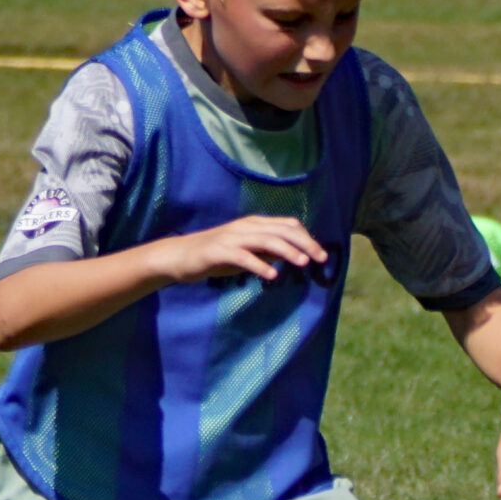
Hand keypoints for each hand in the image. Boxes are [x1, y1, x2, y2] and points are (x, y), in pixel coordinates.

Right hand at [162, 215, 327, 282]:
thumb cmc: (216, 256)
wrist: (179, 256)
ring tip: (303, 263)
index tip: (320, 253)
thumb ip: (267, 251)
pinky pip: (243, 257)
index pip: (287, 225)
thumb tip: (290, 254)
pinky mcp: (219, 251)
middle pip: (281, 231)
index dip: (306, 237)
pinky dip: (259, 265)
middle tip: (321, 258)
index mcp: (253, 225)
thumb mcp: (246, 252)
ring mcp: (231, 238)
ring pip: (265, 240)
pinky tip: (272, 275)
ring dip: (287, 251)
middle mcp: (245, 227)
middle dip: (304, 243)